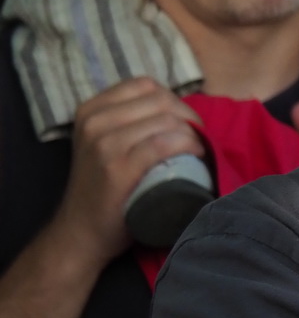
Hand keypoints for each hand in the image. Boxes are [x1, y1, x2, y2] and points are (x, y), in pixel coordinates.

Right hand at [52, 78, 203, 260]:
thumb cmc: (104, 187)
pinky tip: (196, 156)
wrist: (81, 232)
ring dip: (193, 134)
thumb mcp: (106, 144)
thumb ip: (129, 122)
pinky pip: (165, 144)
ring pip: (166, 120)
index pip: (146, 85)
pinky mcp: (117, 167)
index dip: (174, 101)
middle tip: (197, 139)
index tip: (185, 123)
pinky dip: (188, 146)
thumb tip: (177, 110)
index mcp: (91, 110)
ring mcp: (104, 144)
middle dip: (188, 117)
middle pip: (160, 100)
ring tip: (198, 151)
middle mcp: (94, 121)